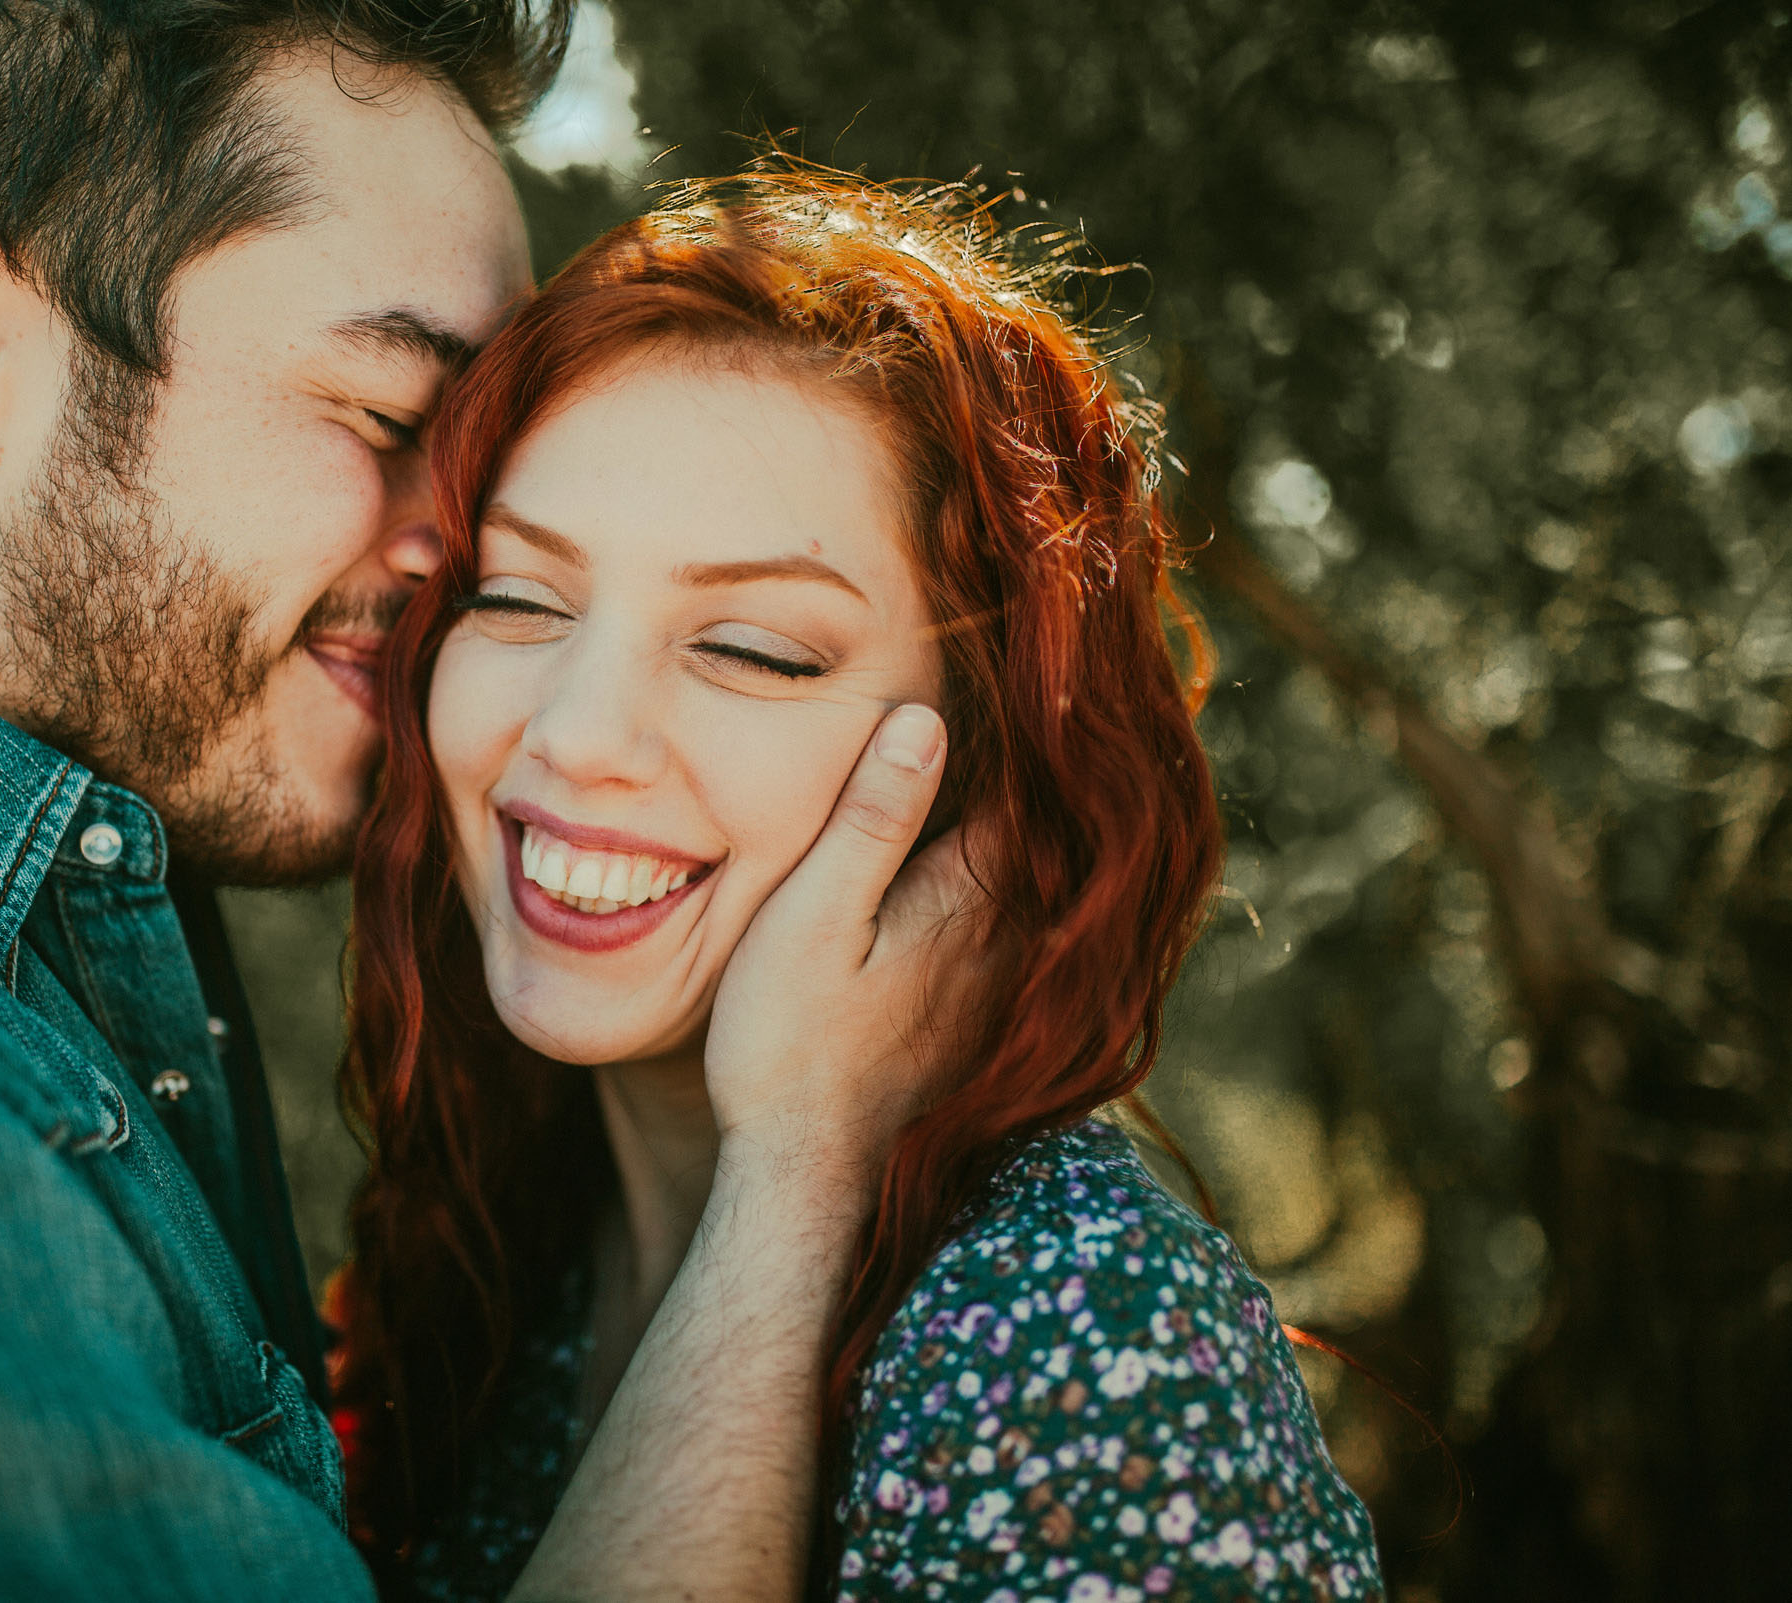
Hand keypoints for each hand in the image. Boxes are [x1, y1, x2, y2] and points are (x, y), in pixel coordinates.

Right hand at [701, 702, 995, 1189]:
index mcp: (970, 898)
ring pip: (1029, 875)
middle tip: (1015, 682)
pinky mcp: (980, 1013)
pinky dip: (1003, 876)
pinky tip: (965, 853)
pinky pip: (1011, 921)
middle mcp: (1008, 936)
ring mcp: (1000, 980)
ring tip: (1000, 748)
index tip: (1008, 655)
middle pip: (1039, 825)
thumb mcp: (812, 917)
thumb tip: (926, 719)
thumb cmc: (789, 1043)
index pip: (1025, 785)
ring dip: (1017, 818)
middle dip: (1027, 760)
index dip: (1020, 717)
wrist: (807, 1172)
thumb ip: (872, 822)